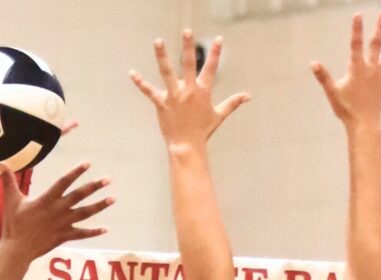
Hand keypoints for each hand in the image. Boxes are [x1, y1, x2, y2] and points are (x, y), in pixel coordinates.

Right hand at [0, 162, 111, 260]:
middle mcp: (57, 211)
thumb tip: (1, 162)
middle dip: (94, 187)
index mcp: (46, 200)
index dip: (76, 172)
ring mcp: (62, 224)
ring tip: (112, 198)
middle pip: (79, 196)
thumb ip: (8, 180)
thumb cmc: (13, 225)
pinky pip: (81, 234)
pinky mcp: (63, 237)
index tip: (88, 164)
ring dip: (99, 206)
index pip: (64, 182)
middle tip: (108, 179)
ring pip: (85, 213)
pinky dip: (93, 232)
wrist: (17, 250)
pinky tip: (105, 229)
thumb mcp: (11, 201)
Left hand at [131, 31, 248, 151]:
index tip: (218, 39)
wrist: (187, 147)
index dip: (215, 54)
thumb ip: (233, 103)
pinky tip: (132, 73)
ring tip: (158, 41)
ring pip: (167, 73)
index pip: (211, 68)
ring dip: (162, 56)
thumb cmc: (203, 131)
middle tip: (187, 31)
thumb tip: (248, 96)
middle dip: (188, 47)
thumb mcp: (219, 115)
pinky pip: (149, 92)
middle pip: (188, 65)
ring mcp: (174, 97)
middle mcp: (188, 91)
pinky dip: (140, 83)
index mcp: (203, 91)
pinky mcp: (161, 104)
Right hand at [311, 12, 380, 126]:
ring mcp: (380, 76)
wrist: (364, 123)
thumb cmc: (346, 109)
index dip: (356, 29)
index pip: (356, 45)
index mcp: (357, 69)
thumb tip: (313, 64)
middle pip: (376, 44)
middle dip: (380, 27)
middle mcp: (371, 69)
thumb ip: (323, 77)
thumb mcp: (332, 92)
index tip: (358, 14)